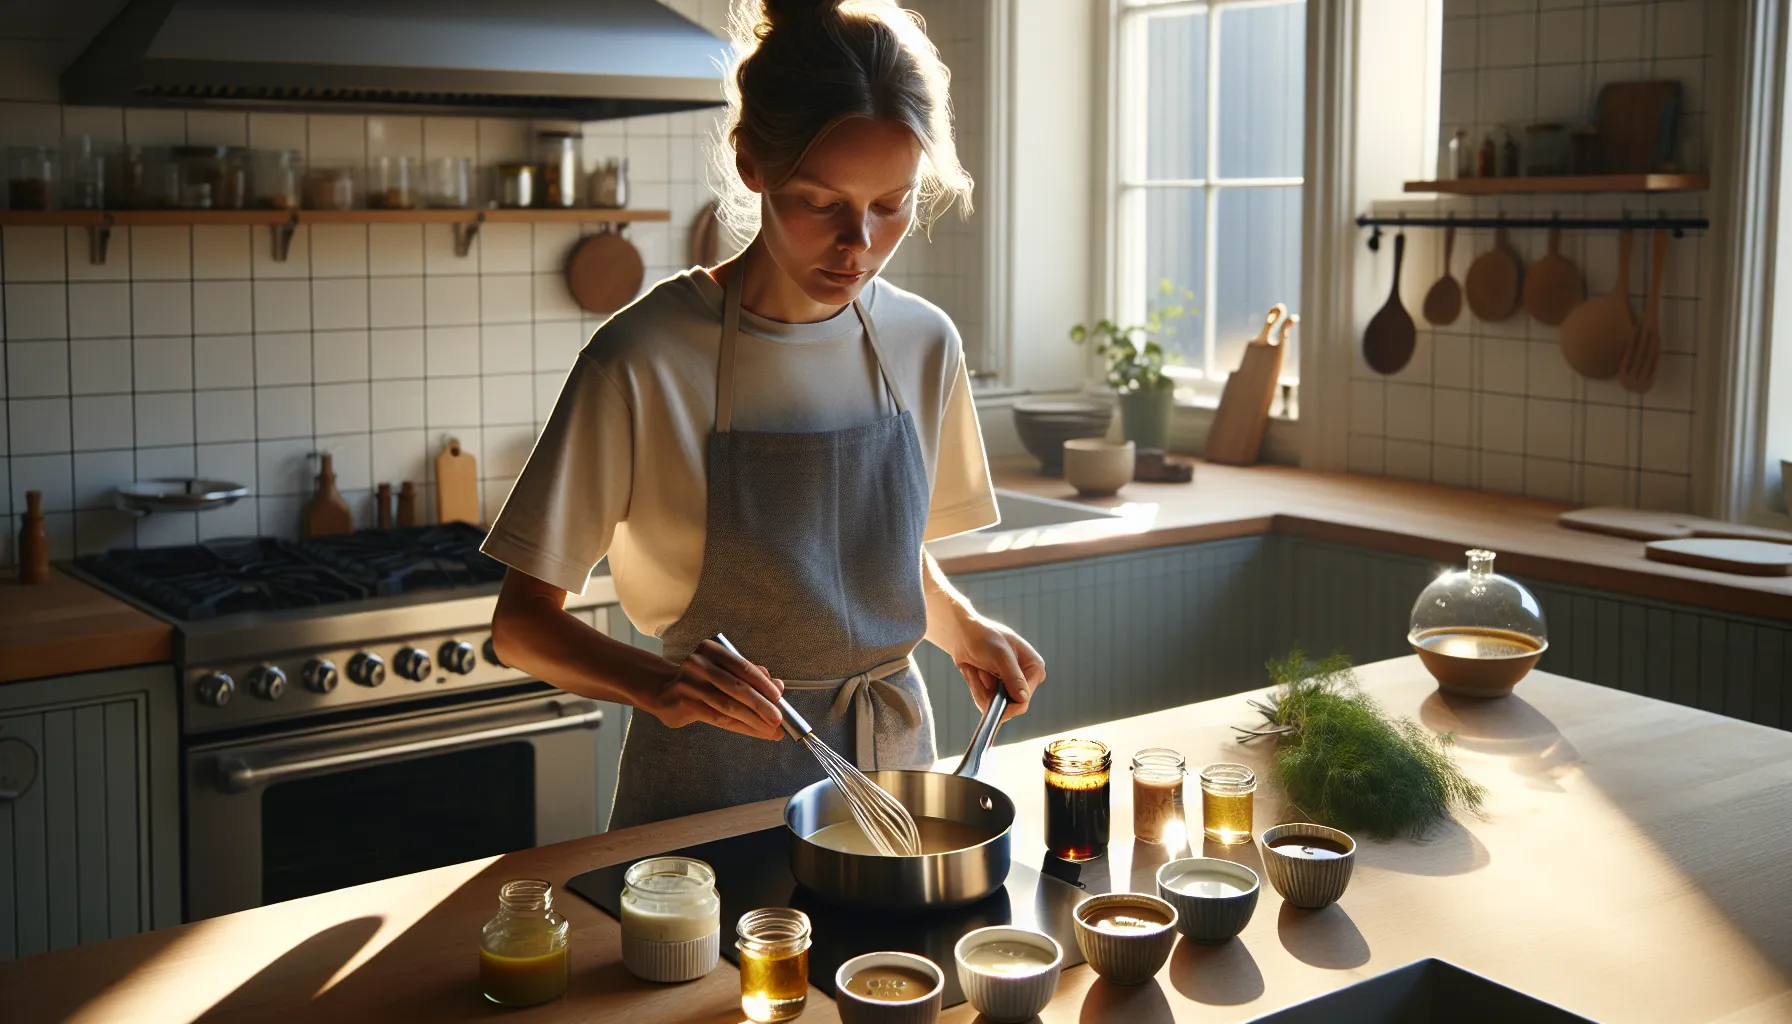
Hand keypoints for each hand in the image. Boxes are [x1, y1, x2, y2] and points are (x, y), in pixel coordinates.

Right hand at [644, 639, 785, 740]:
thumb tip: (777, 685)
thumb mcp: (721, 670)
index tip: (779, 698)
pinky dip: (741, 726)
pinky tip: (755, 732)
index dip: (763, 684)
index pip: (742, 667)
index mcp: (711, 650)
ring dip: (754, 720)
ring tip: (771, 730)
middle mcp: (699, 664)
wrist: (660, 688)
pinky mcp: (685, 704)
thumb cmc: (698, 678)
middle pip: (737, 687)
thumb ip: (748, 675)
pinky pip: (718, 718)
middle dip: (761, 705)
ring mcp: (690, 684)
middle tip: (779, 719)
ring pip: (728, 706)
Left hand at [951, 617, 1044, 722]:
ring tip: (976, 669)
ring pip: (994, 704)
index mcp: (1034, 667)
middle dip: (988, 692)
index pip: (1025, 698)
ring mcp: (1010, 684)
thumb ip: (1013, 677)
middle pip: (1009, 704)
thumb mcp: (1000, 655)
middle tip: (979, 673)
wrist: (962, 634)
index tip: (990, 704)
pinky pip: (985, 701)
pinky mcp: (997, 688)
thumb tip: (1023, 698)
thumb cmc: (983, 636)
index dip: (1007, 705)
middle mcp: (1025, 678)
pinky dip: (976, 688)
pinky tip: (973, 672)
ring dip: (979, 688)